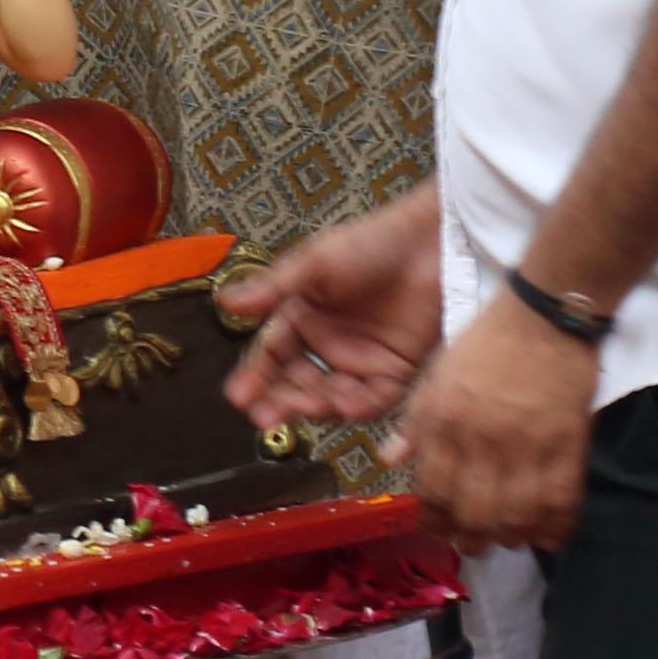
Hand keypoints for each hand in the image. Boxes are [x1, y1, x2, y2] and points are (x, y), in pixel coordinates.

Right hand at [222, 182, 440, 429]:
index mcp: (303, 316)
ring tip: (307, 408)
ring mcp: (361, 358)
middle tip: (267, 416)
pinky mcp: (396, 369)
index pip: (271, 354)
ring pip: (332, 396)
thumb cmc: (373, 242)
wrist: (431, 242)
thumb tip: (227, 302)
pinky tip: (345, 407)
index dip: (255, 376)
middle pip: (297, 382)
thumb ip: (272, 288)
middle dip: (281, 400)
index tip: (239, 395)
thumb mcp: (314, 262)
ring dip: (316, 406)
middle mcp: (329, 342)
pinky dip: (358, 407)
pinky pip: (373, 398)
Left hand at [390, 292, 595, 552]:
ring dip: (510, 537)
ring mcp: (528, 444)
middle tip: (473, 543)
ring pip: (517, 515)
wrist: (544, 316)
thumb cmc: (484, 343)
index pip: (432, 489)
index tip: (436, 526)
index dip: (433, 518)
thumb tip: (389, 463)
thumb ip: (414, 423)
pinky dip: (554, 525)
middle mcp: (481, 438)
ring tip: (506, 540)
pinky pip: (562, 499)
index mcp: (444, 420)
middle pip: (475, 512)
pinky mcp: (568, 444)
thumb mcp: (435, 376)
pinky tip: (546, 534)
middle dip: (471, 538)